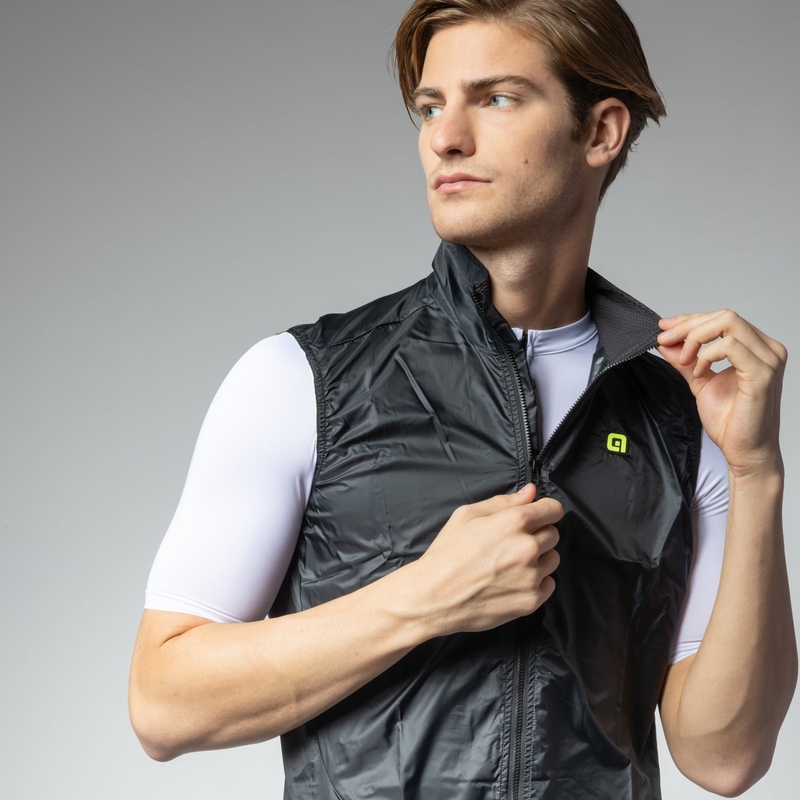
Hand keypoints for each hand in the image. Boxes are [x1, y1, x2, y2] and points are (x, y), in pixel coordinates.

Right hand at [408, 484, 562, 636]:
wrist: (434, 596)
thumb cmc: (447, 553)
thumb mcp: (466, 515)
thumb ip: (502, 501)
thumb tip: (530, 492)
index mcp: (513, 522)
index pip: (553, 509)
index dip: (545, 510)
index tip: (538, 516)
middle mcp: (527, 547)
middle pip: (553, 534)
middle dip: (538, 534)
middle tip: (513, 543)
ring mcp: (531, 576)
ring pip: (553, 559)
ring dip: (539, 559)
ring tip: (512, 563)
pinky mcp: (530, 601)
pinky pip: (549, 585)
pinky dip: (536, 582)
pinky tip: (514, 581)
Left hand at [657, 310, 786, 476]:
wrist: (744, 451)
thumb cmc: (730, 421)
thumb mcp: (700, 382)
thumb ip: (685, 361)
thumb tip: (665, 342)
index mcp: (756, 348)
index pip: (722, 319)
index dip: (690, 319)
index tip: (664, 328)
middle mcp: (767, 349)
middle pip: (724, 316)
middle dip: (688, 325)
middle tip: (665, 340)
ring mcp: (768, 360)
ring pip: (728, 323)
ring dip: (696, 338)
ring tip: (685, 361)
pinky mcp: (762, 374)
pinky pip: (730, 346)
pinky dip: (708, 354)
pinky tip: (699, 371)